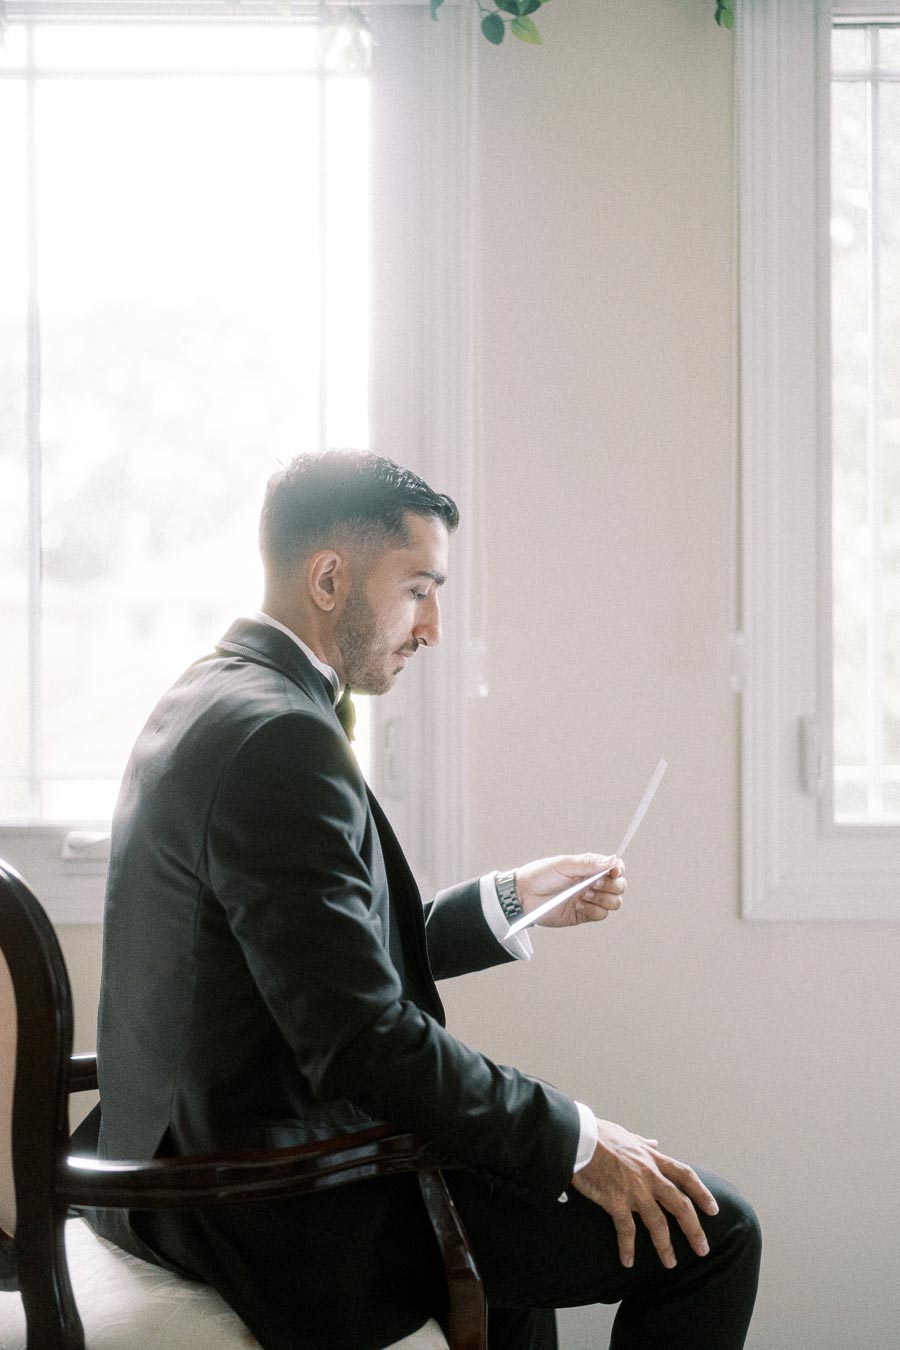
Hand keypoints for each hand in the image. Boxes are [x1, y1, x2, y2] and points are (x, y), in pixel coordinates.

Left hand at [514, 853, 624, 928]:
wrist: (524, 896)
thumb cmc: (540, 875)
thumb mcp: (563, 864)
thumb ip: (588, 863)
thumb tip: (612, 861)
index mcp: (590, 868)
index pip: (615, 868)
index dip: (619, 870)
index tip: (614, 872)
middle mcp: (593, 883)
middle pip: (619, 887)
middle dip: (611, 886)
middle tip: (594, 884)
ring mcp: (590, 900)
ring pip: (614, 903)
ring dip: (603, 899)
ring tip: (584, 895)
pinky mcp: (585, 915)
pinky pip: (601, 915)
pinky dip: (593, 910)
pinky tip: (578, 906)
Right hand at [572, 1119, 718, 1268]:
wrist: (578, 1137)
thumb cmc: (599, 1134)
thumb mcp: (627, 1135)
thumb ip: (643, 1143)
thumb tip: (655, 1143)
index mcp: (652, 1158)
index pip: (685, 1176)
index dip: (702, 1193)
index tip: (713, 1209)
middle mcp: (648, 1175)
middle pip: (680, 1204)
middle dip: (694, 1228)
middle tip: (703, 1249)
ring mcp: (634, 1189)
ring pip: (658, 1223)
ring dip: (666, 1246)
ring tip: (670, 1263)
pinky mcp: (615, 1200)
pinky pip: (626, 1230)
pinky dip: (628, 1247)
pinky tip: (628, 1261)